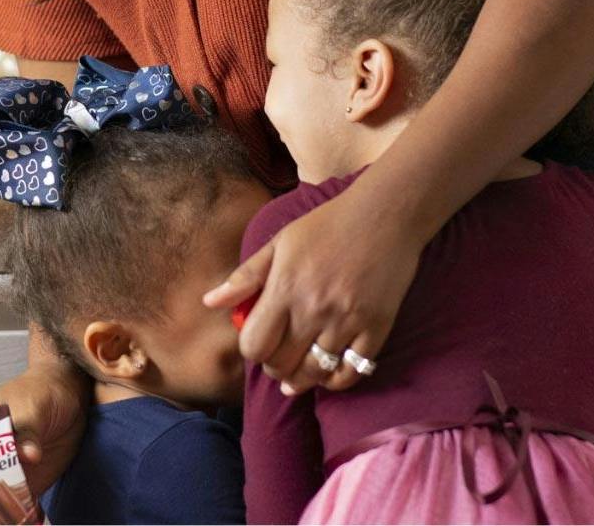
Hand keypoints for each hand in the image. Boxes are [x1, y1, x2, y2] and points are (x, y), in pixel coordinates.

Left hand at [203, 180, 423, 395]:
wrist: (384, 214)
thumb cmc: (327, 224)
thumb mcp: (280, 242)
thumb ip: (245, 276)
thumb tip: (209, 302)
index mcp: (285, 288)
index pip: (254, 345)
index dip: (252, 350)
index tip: (259, 341)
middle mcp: (314, 310)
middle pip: (282, 365)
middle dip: (274, 366)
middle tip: (278, 357)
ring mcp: (347, 322)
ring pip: (315, 374)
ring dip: (302, 378)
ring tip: (298, 373)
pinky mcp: (376, 329)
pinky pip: (352, 373)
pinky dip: (336, 380)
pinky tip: (328, 373)